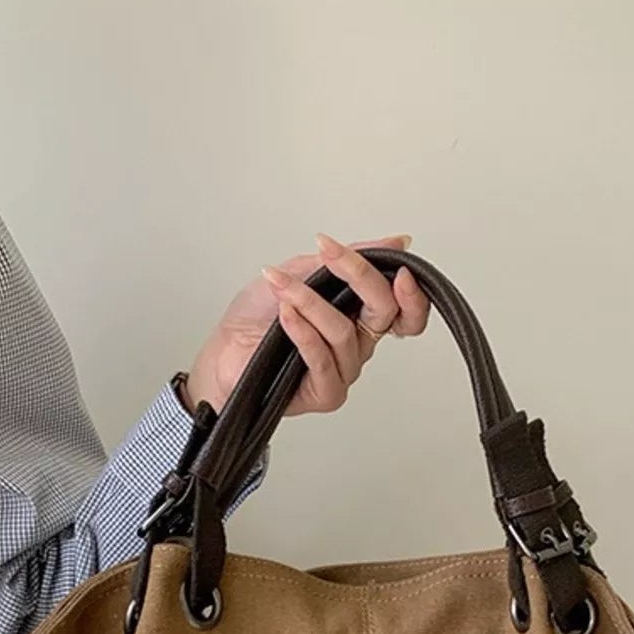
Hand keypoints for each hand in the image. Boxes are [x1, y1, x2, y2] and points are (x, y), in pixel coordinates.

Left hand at [184, 234, 430, 416]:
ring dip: (309, 301)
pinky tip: (285, 314)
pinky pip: (322, 360)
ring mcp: (343, 371)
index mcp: (359, 316)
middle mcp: (357, 345)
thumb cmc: (255, 319)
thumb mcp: (302, 270)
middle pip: (384, 313)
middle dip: (358, 276)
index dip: (412, 295)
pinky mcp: (325, 393)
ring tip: (281, 287)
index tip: (400, 270)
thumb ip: (348, 257)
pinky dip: (302, 332)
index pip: (406, 312)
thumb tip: (397, 240)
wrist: (220, 356)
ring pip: (344, 332)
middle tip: (330, 253)